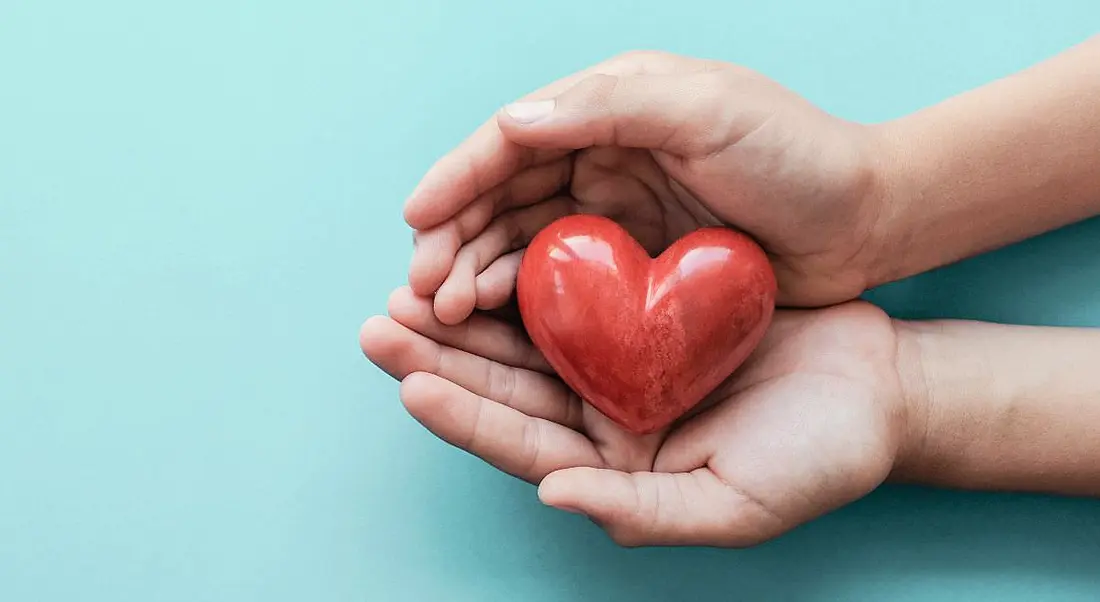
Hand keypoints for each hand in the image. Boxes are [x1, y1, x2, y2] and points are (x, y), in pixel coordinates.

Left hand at [361, 288, 907, 546]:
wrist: (878, 387)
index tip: (410, 381)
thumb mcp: (734, 503)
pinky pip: (576, 295)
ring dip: (468, 314)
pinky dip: (530, 276)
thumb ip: (642, 510)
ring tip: (409, 287)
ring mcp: (622, 365)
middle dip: (439, 357)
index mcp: (615, 469)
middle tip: (380, 323)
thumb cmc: (819, 457)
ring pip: (527, 339)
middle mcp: (605, 419)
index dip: (464, 416)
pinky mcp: (644, 315)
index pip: (522, 445)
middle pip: (505, 388)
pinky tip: (490, 252)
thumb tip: (553, 494)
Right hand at [403, 50, 889, 322]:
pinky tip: (493, 322)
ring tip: (444, 312)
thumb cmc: (798, 155)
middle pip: (504, 196)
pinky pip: (560, 282)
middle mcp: (602, 155)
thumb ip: (613, 106)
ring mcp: (616, 213)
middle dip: (454, 238)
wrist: (867, 220)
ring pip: (522, 242)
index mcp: (612, 105)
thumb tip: (512, 123)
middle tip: (421, 289)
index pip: (514, 139)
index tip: (416, 218)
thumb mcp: (710, 110)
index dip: (458, 176)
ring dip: (476, 273)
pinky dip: (521, 300)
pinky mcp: (633, 266)